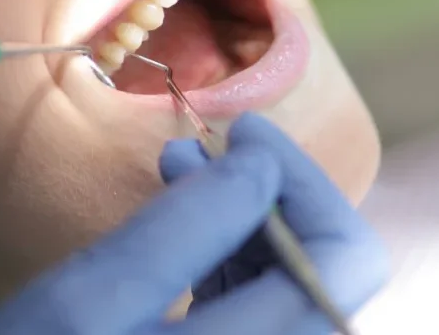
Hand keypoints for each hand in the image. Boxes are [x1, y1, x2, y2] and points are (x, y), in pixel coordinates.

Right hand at [0, 114, 387, 334]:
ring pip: (292, 284)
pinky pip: (254, 306)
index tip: (244, 133)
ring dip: (248, 216)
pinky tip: (182, 218)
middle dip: (274, 192)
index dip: (304, 180)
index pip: (344, 258)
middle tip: (212, 143)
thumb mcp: (93, 295)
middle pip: (328, 270)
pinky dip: (227, 252)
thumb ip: (187, 226)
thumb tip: (260, 160)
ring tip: (183, 167)